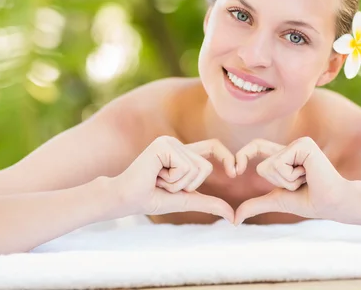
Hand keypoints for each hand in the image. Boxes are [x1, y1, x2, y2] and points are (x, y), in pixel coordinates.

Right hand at [112, 136, 233, 221]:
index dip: (228, 157)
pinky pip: (185, 167)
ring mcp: (170, 142)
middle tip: (165, 185)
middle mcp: (178, 144)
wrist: (125, 200)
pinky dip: (172, 180)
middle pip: (205, 166)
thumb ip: (209, 204)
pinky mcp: (163, 145)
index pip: (214, 147)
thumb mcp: (187, 201)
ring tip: (159, 181)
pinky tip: (155, 176)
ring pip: (196, 168)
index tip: (234, 173)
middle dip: (188, 186)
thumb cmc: (151, 199)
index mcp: (183, 153)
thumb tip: (233, 217)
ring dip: (178, 184)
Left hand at [234, 137, 349, 223]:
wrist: (332, 204)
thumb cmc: (310, 202)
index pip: (256, 146)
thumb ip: (256, 204)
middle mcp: (291, 146)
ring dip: (287, 181)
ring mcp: (298, 143)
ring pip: (271, 165)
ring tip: (306, 179)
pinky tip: (309, 175)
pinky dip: (291, 177)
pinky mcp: (304, 144)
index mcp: (285, 155)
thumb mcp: (277, 201)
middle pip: (263, 166)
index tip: (235, 172)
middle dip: (278, 183)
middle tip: (300, 183)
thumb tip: (234, 219)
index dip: (242, 155)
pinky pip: (280, 163)